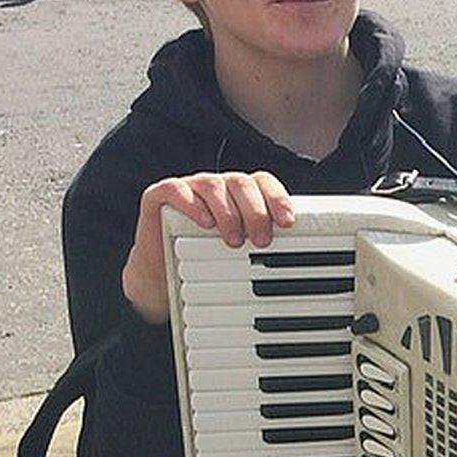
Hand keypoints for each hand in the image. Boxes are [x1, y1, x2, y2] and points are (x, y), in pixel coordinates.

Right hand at [122, 171, 295, 323]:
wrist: (164, 274)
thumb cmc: (206, 259)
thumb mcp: (240, 253)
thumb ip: (262, 245)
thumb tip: (296, 258)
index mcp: (239, 194)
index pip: (263, 182)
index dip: (277, 198)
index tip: (287, 222)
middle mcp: (217, 187)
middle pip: (242, 182)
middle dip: (256, 211)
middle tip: (261, 240)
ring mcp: (189, 188)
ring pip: (213, 184)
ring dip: (228, 212)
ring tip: (234, 240)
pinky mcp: (160, 196)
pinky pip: (175, 189)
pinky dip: (191, 203)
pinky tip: (205, 222)